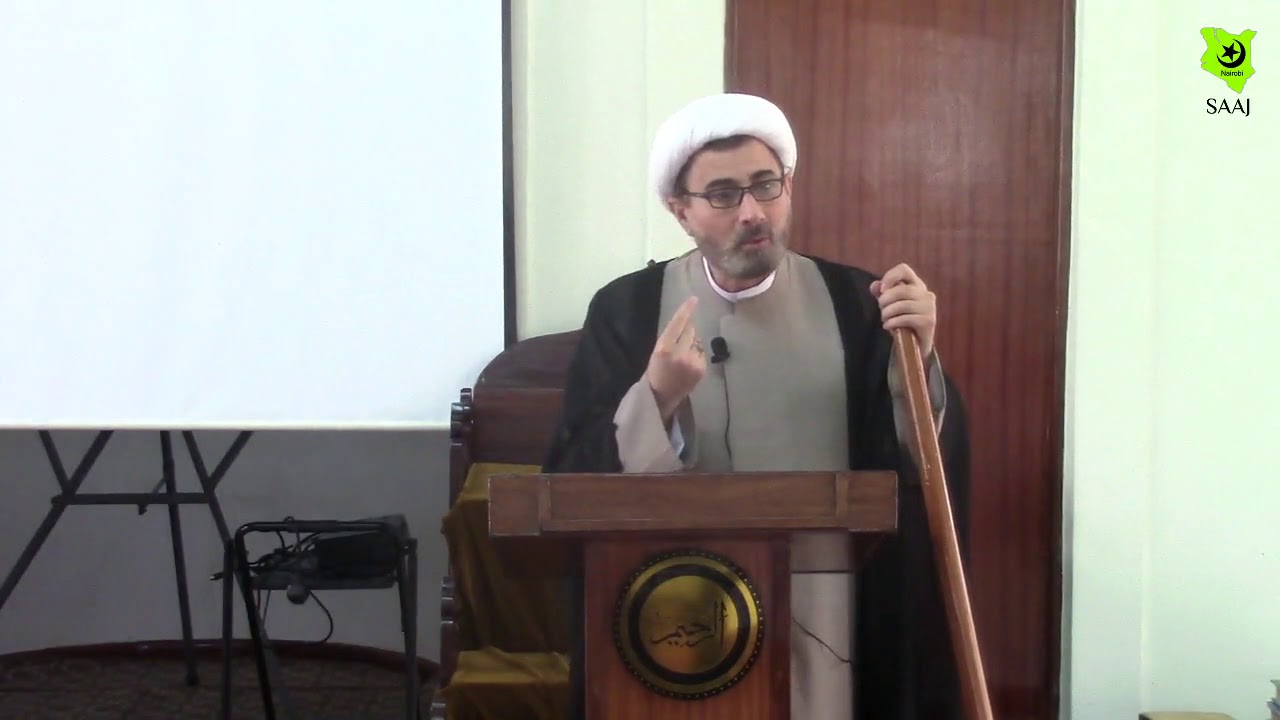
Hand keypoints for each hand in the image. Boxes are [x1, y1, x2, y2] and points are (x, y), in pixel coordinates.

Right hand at [646, 296, 705, 423]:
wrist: (661, 396)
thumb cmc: (656, 371)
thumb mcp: (657, 351)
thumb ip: (670, 338)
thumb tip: (687, 323)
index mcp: (664, 347)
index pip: (678, 323)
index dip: (686, 310)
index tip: (694, 299)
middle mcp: (680, 353)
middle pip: (690, 331)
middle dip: (687, 332)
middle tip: (679, 344)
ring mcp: (692, 362)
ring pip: (698, 342)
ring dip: (692, 344)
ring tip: (682, 358)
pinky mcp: (701, 369)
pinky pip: (701, 353)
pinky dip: (696, 355)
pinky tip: (688, 365)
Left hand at [871, 263, 936, 357]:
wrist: (915, 344)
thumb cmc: (902, 321)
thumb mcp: (890, 305)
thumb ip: (882, 293)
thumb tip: (875, 286)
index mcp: (916, 285)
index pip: (904, 270)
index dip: (890, 277)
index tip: (881, 290)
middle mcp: (926, 294)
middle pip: (901, 290)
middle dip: (885, 300)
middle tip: (880, 309)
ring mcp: (929, 307)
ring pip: (902, 305)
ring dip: (887, 313)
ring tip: (884, 319)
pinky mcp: (928, 321)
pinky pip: (906, 318)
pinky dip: (892, 323)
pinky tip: (888, 326)